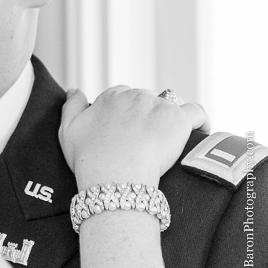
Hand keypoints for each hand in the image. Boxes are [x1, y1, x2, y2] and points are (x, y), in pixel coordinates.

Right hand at [59, 87, 209, 190]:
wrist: (114, 179)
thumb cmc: (89, 158)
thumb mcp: (67, 130)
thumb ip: (71, 105)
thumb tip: (75, 89)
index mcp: (110, 96)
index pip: (124, 97)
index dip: (126, 115)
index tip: (126, 133)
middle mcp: (135, 96)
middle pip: (147, 100)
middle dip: (147, 116)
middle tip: (145, 142)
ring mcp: (158, 106)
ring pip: (171, 106)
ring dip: (170, 119)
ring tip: (168, 141)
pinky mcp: (178, 120)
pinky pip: (197, 113)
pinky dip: (200, 121)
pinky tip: (199, 132)